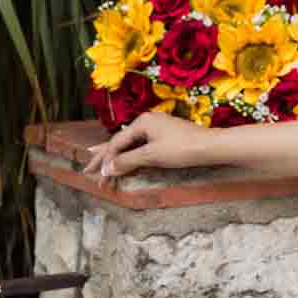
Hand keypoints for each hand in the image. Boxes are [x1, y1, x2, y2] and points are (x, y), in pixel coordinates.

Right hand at [84, 109, 203, 180]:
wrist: (210, 146)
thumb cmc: (181, 149)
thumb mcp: (152, 156)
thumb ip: (128, 161)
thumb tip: (107, 168)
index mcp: (142, 122)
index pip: (116, 143)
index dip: (105, 160)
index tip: (95, 176)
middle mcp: (147, 121)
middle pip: (120, 141)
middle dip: (104, 157)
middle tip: (87, 169)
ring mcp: (156, 128)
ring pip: (129, 143)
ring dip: (114, 156)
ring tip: (96, 159)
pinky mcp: (164, 136)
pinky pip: (139, 145)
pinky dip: (128, 153)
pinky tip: (123, 157)